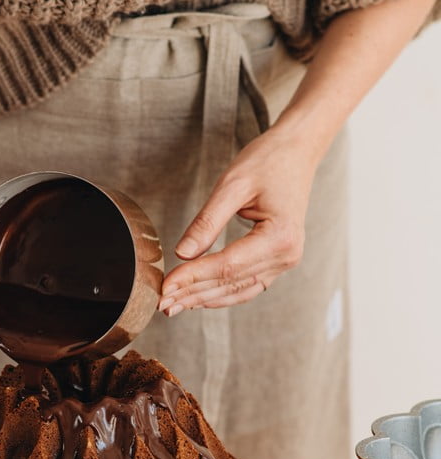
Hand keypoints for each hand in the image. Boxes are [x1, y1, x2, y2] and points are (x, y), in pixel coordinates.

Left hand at [159, 125, 317, 313]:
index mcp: (279, 237)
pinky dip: (221, 293)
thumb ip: (207, 222)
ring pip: (237, 290)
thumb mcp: (232, 185)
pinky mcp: (277, 261)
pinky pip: (246, 285)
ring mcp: (284, 261)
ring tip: (174, 306)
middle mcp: (286, 255)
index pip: (227, 265)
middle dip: (193, 293)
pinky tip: (197, 298)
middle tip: (161, 303)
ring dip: (204, 299)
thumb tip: (182, 254)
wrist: (297, 152)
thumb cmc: (267, 161)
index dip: (192, 277)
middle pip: (230, 282)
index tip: (165, 285)